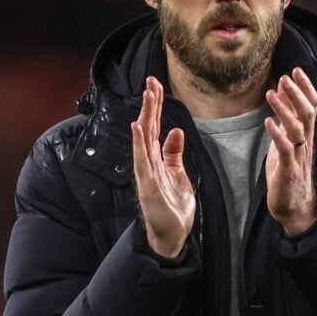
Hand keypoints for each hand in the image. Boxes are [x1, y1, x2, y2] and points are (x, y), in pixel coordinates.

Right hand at [131, 77, 195, 257]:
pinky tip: (138, 126)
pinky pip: (142, 161)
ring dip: (145, 116)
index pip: (155, 127)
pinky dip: (139, 143)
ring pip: (144, 139)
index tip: (156, 85)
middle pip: (148, 128)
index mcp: (157, 159)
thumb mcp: (178, 174)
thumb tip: (176, 130)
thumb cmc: (173, 206)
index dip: (156, 106)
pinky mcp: (147, 186)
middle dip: (151, 104)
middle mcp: (148, 163)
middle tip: (151, 80)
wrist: (173, 235)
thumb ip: (174, 153)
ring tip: (147, 95)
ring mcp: (146, 173)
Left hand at [264, 67, 316, 234]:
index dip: (306, 88)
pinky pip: (285, 150)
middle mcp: (305, 143)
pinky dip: (277, 135)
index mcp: (306, 135)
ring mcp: (298, 156)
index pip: (312, 106)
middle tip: (286, 76)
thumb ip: (287, 118)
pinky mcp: (288, 170)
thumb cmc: (289, 171)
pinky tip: (268, 122)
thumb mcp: (287, 141)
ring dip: (285, 109)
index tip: (296, 70)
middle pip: (308, 113)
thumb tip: (282, 93)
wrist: (295, 206)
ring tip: (272, 94)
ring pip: (296, 128)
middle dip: (297, 93)